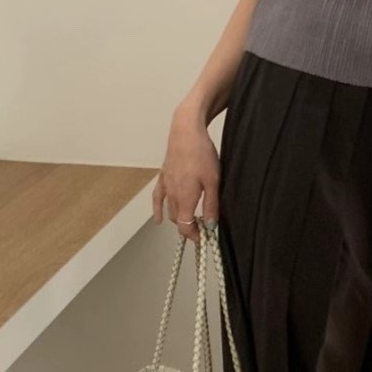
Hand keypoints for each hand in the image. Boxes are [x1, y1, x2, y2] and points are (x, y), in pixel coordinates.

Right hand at [152, 107, 220, 242]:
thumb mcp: (213, 181)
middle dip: (188, 228)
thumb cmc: (201, 154)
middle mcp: (172, 194)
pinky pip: (158, 198)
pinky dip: (157, 209)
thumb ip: (211, 205)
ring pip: (168, 210)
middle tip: (202, 229)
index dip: (193, 236)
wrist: (186, 132)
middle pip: (177, 220)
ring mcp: (166, 185)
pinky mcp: (163, 177)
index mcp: (185, 198)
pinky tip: (157, 218)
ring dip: (177, 219)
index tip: (203, 239)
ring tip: (189, 223)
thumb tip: (211, 225)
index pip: (185, 226)